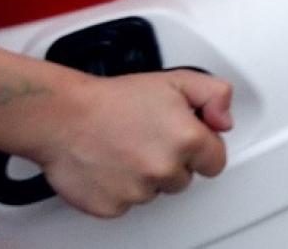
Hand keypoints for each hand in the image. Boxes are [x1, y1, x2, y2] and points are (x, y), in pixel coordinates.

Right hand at [25, 69, 231, 218]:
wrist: (62, 116)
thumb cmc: (111, 100)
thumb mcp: (175, 80)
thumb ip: (214, 95)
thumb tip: (225, 122)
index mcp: (186, 139)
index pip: (216, 161)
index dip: (202, 149)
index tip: (186, 140)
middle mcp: (164, 169)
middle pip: (184, 178)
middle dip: (171, 160)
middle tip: (147, 137)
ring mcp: (137, 192)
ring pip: (154, 191)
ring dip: (144, 176)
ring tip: (124, 147)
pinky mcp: (112, 207)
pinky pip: (126, 204)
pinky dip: (119, 189)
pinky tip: (110, 164)